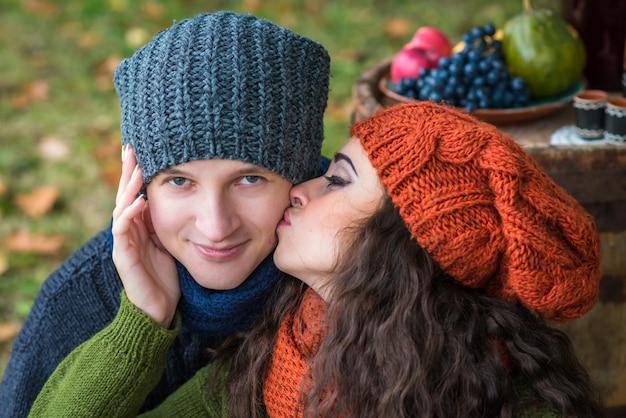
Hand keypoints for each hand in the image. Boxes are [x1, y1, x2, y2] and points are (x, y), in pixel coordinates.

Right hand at [111, 146, 179, 327]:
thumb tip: (193, 199)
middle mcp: (128, 230)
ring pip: (121, 207)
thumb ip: (174, 222)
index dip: (137, 172)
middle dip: (128, 171)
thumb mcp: (173, 242)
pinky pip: (122, 231)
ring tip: (136, 168)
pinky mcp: (123, 256)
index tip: (143, 149)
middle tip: (131, 148)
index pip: (136, 192)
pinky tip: (139, 201)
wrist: (159, 309)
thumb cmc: (167, 276)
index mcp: (140, 225)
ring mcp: (123, 242)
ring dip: (128, 187)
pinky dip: (129, 214)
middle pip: (124, 194)